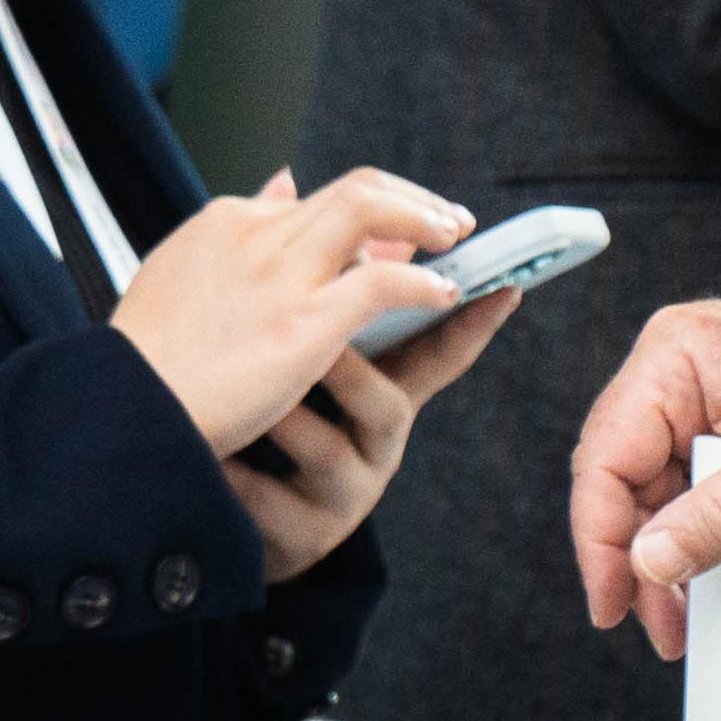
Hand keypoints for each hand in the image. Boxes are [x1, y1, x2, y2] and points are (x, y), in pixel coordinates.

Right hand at [110, 167, 472, 458]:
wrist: (124, 403)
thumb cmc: (146, 355)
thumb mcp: (181, 274)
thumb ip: (233, 235)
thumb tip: (282, 183)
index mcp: (226, 222)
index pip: (312, 199)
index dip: (367, 212)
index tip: (395, 235)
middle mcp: (257, 233)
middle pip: (353, 189)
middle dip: (409, 199)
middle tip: (447, 220)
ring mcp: (281, 273)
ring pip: (371, 209)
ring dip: (423, 219)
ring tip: (457, 239)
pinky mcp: (302, 321)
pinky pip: (381, 282)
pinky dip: (420, 282)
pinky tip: (443, 295)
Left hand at [230, 297, 521, 581]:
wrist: (232, 513)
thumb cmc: (275, 415)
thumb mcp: (308, 358)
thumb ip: (320, 285)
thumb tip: (304, 184)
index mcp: (383, 394)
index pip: (435, 354)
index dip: (472, 324)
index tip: (505, 286)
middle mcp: (375, 446)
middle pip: (389, 405)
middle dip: (353, 371)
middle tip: (317, 339)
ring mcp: (342, 496)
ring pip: (325, 451)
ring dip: (285, 417)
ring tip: (246, 396)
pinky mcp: (301, 537)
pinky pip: (271, 502)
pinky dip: (241, 476)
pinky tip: (215, 456)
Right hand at [568, 286, 720, 660]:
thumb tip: (648, 562)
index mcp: (678, 358)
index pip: (605, 457)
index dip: (599, 541)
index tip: (612, 607)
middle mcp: (675, 363)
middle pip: (623, 471)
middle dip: (637, 555)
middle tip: (662, 627)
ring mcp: (701, 382)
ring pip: (656, 477)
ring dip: (669, 544)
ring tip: (687, 611)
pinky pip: (694, 469)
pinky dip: (701, 521)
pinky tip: (715, 563)